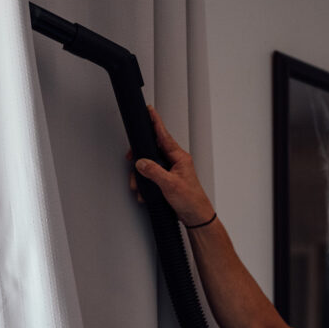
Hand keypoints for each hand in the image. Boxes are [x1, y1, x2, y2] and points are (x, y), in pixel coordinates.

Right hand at [128, 106, 214, 226]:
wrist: (196, 216)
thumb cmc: (191, 200)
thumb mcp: (170, 185)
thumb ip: (153, 172)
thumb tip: (141, 163)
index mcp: (179, 157)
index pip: (164, 135)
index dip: (155, 122)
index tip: (149, 110)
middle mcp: (175, 161)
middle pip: (152, 150)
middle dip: (140, 159)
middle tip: (132, 161)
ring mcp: (171, 171)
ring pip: (149, 166)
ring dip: (142, 177)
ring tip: (141, 187)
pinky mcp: (166, 181)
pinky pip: (151, 177)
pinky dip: (146, 185)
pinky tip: (147, 193)